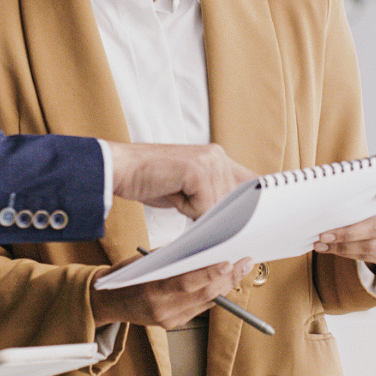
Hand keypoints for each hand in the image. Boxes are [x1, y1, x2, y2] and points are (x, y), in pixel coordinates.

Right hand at [92, 257, 254, 328]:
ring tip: (239, 270)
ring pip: (206, 303)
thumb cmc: (124, 277)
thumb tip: (202, 251)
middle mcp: (162, 309)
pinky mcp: (173, 324)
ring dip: (225, 286)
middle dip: (228, 278)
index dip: (210, 274)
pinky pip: (199, 309)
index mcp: (151, 290)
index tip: (229, 261)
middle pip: (204, 295)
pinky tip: (220, 283)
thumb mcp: (144, 262)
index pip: (187, 283)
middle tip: (245, 263)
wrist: (108, 302)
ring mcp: (169, 320)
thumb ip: (171, 258)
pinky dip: (212, 295)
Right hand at [108, 142, 252, 218]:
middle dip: (215, 212)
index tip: (256, 220)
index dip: (253, 204)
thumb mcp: (189, 188)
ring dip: (196, 211)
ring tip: (175, 193)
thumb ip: (213, 194)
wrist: (120, 168)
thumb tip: (237, 218)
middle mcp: (217, 155)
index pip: (252, 183)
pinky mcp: (196, 170)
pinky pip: (204, 207)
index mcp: (218, 156)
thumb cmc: (150, 181)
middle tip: (188, 202)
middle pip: (235, 203)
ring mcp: (208, 161)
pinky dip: (186, 209)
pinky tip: (171, 193)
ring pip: (219, 208)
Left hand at [313, 181, 375, 266]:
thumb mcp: (364, 194)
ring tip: (321, 244)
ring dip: (343, 247)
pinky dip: (347, 254)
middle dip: (348, 233)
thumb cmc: (365, 203)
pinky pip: (371, 257)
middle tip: (324, 235)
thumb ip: (356, 193)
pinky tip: (331, 249)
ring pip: (372, 246)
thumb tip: (327, 194)